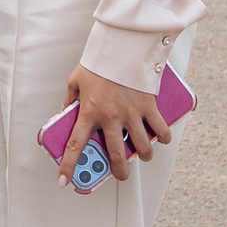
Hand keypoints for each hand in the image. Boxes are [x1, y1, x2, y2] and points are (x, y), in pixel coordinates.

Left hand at [57, 65, 170, 189]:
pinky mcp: (149, 106)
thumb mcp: (76, 80)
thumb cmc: (99, 62)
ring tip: (143, 155)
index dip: (68, 166)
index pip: (75, 145)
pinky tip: (161, 138)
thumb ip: (70, 100)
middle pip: (116, 155)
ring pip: (142, 147)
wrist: (123, 45)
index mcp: (89, 112)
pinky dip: (163, 137)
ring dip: (144, 156)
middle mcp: (111, 117)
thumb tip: (65, 114)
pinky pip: (160, 130)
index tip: (63, 181)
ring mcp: (132, 113)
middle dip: (119, 172)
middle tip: (121, 175)